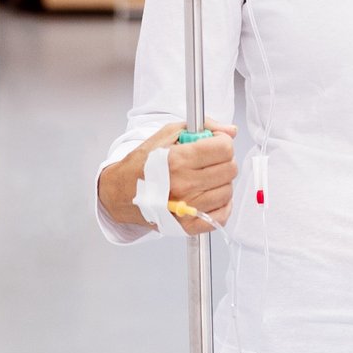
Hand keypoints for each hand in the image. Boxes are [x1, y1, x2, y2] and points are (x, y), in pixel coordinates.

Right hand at [105, 118, 237, 234]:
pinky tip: (210, 195)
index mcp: (178, 159)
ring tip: (206, 178)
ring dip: (221, 182)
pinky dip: (221, 205)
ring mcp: (187, 207)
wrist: (122, 192)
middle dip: (224, 161)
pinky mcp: (188, 225)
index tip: (216, 143)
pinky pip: (222, 216)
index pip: (224, 149)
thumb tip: (231, 131)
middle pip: (229, 169)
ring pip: (227, 191)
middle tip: (210, 161)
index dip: (223, 142)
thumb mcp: (166, 134)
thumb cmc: (142, 164)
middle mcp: (184, 184)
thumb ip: (202, 127)